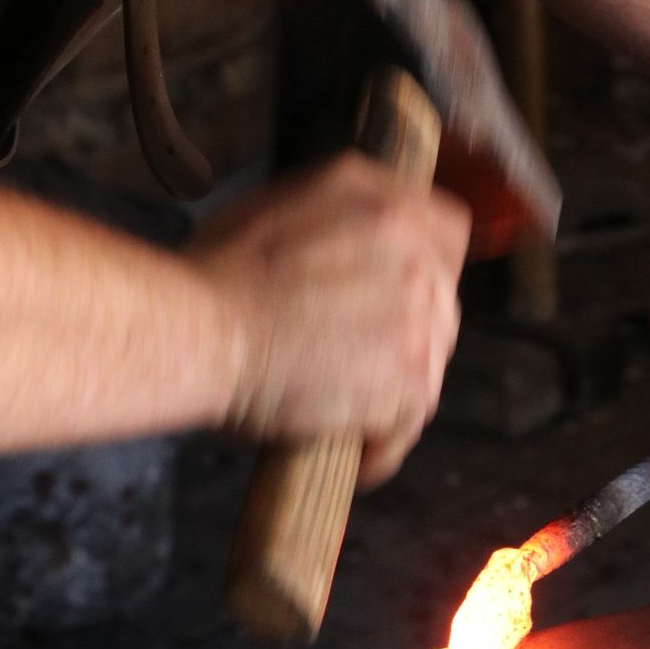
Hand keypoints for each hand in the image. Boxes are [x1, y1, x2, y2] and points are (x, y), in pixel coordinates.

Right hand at [187, 152, 470, 486]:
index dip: (425, 259)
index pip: (448, 232)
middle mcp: (418, 259)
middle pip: (442, 299)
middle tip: (356, 349)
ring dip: (395, 381)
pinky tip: (352, 449)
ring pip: (431, 359)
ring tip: (349, 403)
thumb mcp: (289, 199)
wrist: (202, 328)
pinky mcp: (408, 383)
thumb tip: (370, 225)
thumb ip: (349, 207)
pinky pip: (410, 421)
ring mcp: (418, 323)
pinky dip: (383, 442)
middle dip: (407, 324)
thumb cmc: (221, 270)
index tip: (399, 284)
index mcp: (391, 209)